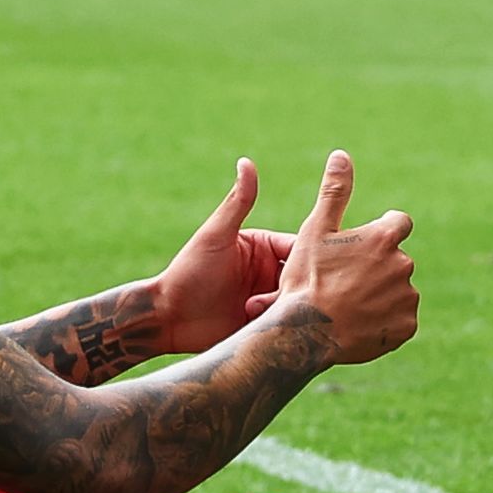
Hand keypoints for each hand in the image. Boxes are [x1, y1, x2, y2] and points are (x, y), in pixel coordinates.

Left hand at [151, 158, 297, 353]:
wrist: (167, 317)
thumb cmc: (188, 271)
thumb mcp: (216, 235)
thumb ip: (238, 202)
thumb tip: (247, 161)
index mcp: (262, 247)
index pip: (298, 247)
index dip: (312, 254)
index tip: (325, 263)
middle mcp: (268, 271)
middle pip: (302, 276)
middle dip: (306, 285)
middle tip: (307, 296)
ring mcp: (266, 298)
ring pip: (296, 302)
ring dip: (294, 308)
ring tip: (282, 313)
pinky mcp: (262, 323)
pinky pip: (284, 324)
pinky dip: (290, 326)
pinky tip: (292, 331)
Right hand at [269, 150, 417, 366]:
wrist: (306, 333)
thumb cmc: (307, 279)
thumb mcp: (316, 230)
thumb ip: (334, 192)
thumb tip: (341, 155)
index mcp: (384, 237)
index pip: (399, 223)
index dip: (383, 232)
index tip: (366, 244)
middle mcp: (402, 265)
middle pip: (395, 261)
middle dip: (376, 268)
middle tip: (345, 283)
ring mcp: (406, 298)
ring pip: (397, 291)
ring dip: (381, 295)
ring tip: (349, 306)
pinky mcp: (406, 327)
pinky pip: (399, 320)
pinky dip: (384, 322)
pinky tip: (360, 324)